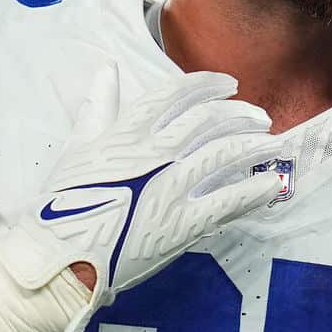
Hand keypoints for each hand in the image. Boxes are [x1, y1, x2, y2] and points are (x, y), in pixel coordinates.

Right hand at [0, 67, 284, 331]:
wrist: (58, 261)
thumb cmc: (60, 206)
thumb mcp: (77, 148)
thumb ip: (98, 107)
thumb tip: (107, 69)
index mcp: (125, 131)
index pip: (175, 93)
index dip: (207, 84)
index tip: (227, 84)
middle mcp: (153, 153)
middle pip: (208, 120)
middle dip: (239, 113)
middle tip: (258, 116)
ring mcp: (170, 188)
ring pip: (224, 153)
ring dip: (254, 144)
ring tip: (273, 143)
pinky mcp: (183, 224)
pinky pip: (229, 200)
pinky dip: (255, 190)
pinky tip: (272, 183)